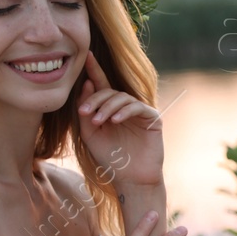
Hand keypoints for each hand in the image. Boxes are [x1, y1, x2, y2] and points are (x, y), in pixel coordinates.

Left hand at [76, 50, 164, 187]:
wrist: (131, 179)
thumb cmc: (110, 159)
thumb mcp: (90, 134)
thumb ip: (86, 111)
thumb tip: (88, 84)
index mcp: (110, 110)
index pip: (102, 86)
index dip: (95, 70)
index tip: (87, 56)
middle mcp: (125, 108)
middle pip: (109, 91)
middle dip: (95, 99)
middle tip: (84, 112)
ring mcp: (140, 112)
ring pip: (122, 98)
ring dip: (107, 107)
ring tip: (97, 121)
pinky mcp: (152, 118)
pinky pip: (137, 107)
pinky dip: (124, 112)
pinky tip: (114, 121)